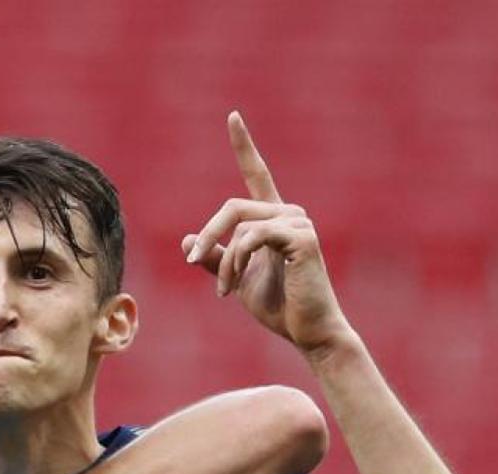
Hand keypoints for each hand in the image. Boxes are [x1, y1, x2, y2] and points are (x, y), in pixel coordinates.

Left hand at [183, 112, 352, 353]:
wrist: (308, 332)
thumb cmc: (278, 307)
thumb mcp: (236, 279)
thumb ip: (215, 258)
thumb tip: (188, 239)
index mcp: (274, 219)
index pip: (257, 174)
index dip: (244, 145)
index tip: (233, 117)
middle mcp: (289, 213)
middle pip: (232, 207)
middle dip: (208, 236)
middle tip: (191, 262)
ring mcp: (298, 223)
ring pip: (240, 225)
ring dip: (223, 261)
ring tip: (223, 289)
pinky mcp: (302, 238)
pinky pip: (253, 237)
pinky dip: (236, 260)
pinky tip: (234, 284)